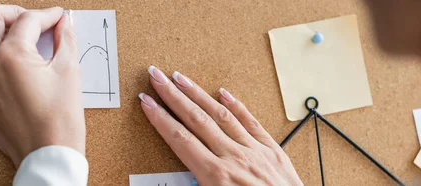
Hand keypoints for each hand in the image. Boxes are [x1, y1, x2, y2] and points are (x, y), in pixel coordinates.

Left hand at [0, 5, 83, 166]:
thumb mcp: (70, 72)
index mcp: (13, 55)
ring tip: (4, 39)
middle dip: (12, 13)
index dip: (48, 15)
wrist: (48, 152)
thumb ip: (65, 41)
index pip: (28, 20)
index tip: (57, 19)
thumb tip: (64, 24)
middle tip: (30, 23)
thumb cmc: (60, 119)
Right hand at [139, 66, 302, 184]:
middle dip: (173, 95)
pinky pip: (251, 122)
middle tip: (157, 76)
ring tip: (182, 78)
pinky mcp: (272, 150)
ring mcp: (254, 151)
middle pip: (196, 119)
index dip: (160, 118)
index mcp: (216, 175)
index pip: (180, 139)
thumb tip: (176, 181)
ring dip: (198, 94)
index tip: (147, 102)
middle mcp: (233, 157)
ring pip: (220, 114)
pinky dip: (236, 105)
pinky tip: (223, 93)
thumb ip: (195, 185)